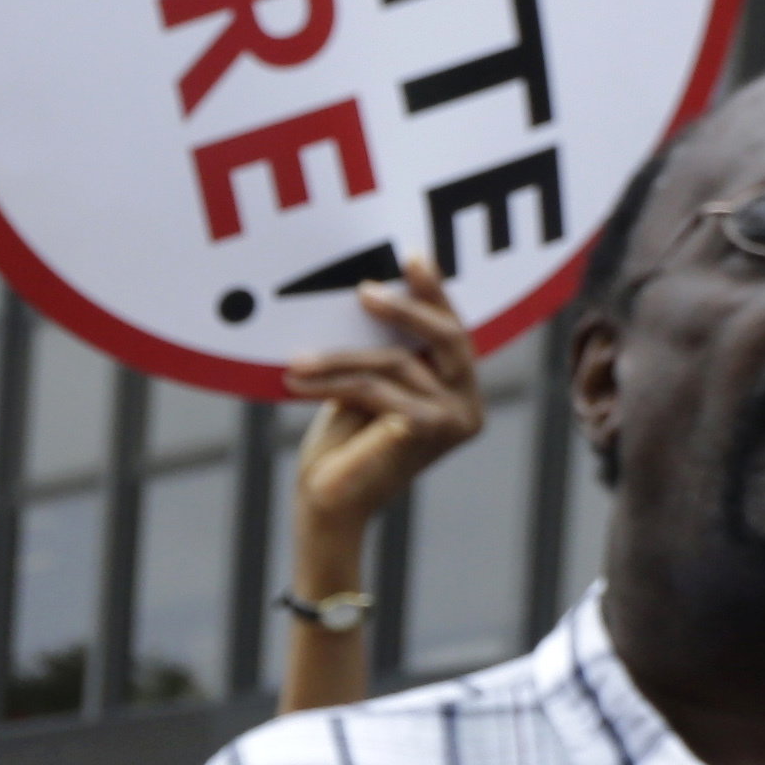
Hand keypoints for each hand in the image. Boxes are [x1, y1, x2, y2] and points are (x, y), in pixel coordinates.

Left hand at [285, 256, 484, 561]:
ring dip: (339, 357)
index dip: (435, 293)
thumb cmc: (341, 449)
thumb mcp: (366, 389)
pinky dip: (333, 380)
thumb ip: (384, 353)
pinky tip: (296, 379)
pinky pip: (377, 386)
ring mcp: (455, 420)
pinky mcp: (429, 428)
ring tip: (297, 360)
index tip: (413, 257)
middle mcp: (468, 406)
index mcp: (459, 393)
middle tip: (363, 290)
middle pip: (444, 337)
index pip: (452, 332)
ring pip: (396, 361)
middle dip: (403, 308)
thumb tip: (373, 295)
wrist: (327, 507)